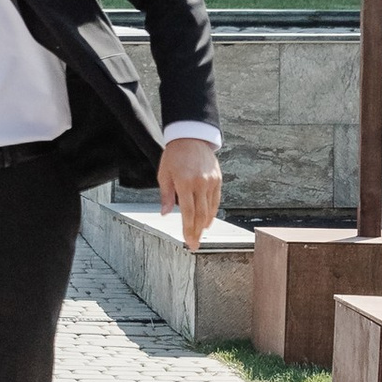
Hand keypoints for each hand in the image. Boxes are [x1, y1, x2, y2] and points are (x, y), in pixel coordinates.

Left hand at [159, 137, 223, 253]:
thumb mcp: (164, 174)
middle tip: (194, 245)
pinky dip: (212, 213)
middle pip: (200, 214)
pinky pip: (215, 200)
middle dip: (197, 232)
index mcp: (184, 182)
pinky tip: (207, 222)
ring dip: (204, 225)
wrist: (191, 136)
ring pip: (209, 209)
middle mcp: (200, 182)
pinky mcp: (217, 179)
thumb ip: (166, 195)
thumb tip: (165, 213)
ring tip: (199, 236)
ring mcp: (211, 181)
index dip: (188, 229)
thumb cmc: (175, 155)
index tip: (188, 241)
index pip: (187, 212)